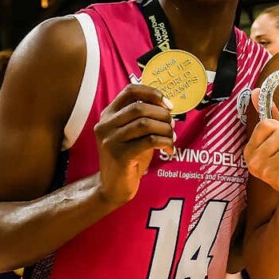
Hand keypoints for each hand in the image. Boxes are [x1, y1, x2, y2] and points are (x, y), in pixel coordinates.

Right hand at [94, 84, 174, 207]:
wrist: (113, 187)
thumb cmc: (128, 158)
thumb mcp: (132, 134)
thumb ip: (143, 118)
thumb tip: (167, 108)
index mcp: (108, 115)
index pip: (130, 90)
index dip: (152, 93)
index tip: (167, 104)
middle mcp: (105, 125)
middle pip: (140, 107)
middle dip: (162, 114)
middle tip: (172, 126)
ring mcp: (110, 140)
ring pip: (146, 123)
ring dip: (165, 129)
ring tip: (172, 138)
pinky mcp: (119, 156)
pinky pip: (149, 141)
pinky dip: (165, 143)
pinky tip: (169, 150)